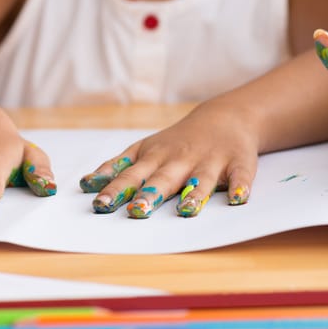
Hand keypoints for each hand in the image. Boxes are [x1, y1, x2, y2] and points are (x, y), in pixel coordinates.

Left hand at [79, 102, 258, 217]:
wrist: (224, 117)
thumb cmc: (176, 142)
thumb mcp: (144, 150)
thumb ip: (118, 168)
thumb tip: (86, 185)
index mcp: (154, 157)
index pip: (130, 175)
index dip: (115, 190)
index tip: (99, 204)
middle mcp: (180, 159)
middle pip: (163, 178)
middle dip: (150, 194)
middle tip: (137, 211)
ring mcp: (210, 161)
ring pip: (201, 179)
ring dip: (194, 194)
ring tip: (186, 211)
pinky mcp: (239, 163)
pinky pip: (241, 176)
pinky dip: (241, 187)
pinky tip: (239, 199)